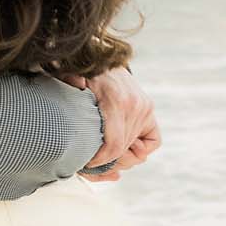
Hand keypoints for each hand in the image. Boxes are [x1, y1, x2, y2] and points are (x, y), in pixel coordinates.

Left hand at [66, 65, 160, 179]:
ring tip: (106, 156)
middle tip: (92, 163)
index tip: (87, 164)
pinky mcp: (149, 110)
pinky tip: (125, 148)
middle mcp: (135, 106)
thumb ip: (73, 84)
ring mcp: (145, 108)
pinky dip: (140, 149)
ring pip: (137, 150)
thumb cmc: (87, 75)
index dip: (101, 161)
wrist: (104, 60)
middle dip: (107, 163)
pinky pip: (152, 142)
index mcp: (117, 101)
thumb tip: (77, 84)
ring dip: (121, 158)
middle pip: (124, 151)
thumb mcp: (76, 79)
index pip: (114, 146)